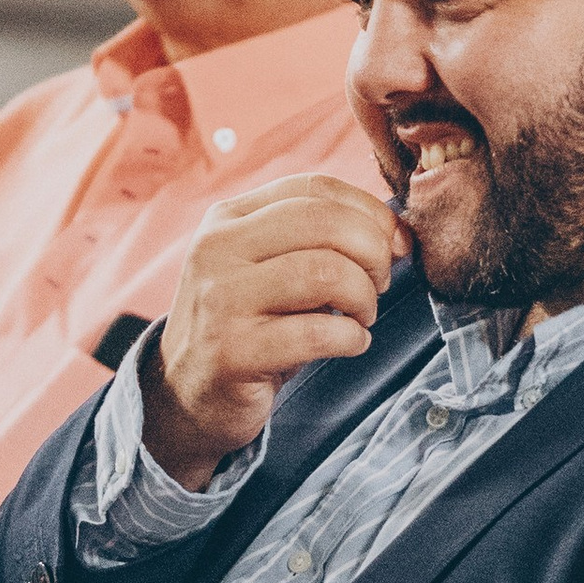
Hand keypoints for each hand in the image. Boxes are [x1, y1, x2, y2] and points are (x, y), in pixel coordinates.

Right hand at [142, 175, 408, 488]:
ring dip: (363, 296)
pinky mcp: (232, 351)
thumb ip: (320, 241)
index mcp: (229, 217)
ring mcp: (220, 299)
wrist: (185, 395)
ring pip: (324, 272)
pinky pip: (317, 333)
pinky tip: (350, 343)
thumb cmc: (248, 326)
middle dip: (372, 252)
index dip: (369, 211)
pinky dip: (352, 337)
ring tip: (362, 316)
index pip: (314, 188)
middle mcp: (217, 249)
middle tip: (378, 285)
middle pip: (324, 222)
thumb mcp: (269, 268)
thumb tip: (398, 235)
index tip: (393, 243)